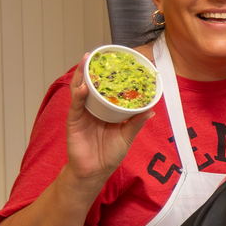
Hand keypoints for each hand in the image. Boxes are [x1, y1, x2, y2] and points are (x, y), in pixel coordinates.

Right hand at [64, 57, 153, 184]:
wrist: (94, 172)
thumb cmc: (109, 154)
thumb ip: (135, 122)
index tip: (116, 62)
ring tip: (86, 61)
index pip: (107, 89)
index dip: (109, 76)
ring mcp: (82, 114)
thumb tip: (151, 110)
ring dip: (82, 76)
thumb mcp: (126, 136)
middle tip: (96, 54)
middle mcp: (92, 108)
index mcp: (106, 110)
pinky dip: (79, 96)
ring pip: (80, 90)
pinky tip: (83, 87)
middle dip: (93, 70)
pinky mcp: (74, 122)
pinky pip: (76, 106)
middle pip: (91, 85)